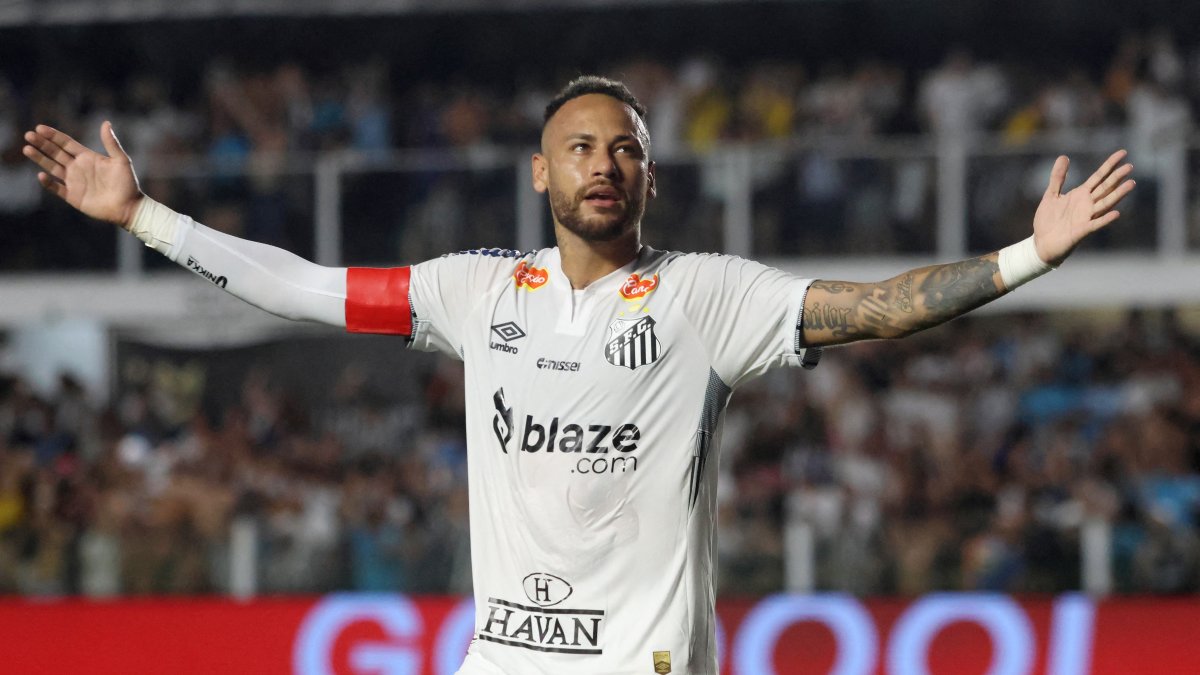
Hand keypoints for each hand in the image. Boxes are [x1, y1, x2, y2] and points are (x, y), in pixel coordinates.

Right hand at [23, 121, 143, 229]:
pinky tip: (42, 175)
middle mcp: (77, 167)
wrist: (129, 207)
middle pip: (55, 153)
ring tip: (27, 149)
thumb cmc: (128, 183)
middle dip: (42, 144)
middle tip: (28, 135)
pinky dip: (48, 183)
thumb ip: (111, 143)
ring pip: (52, 168)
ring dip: (39, 159)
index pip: (66, 143)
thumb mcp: (121, 160)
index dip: (53, 135)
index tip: (40, 127)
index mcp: (87, 157)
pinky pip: (56, 188)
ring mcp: (74, 182)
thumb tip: (106, 122)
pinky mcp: (73, 196)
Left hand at [1032, 150, 1134, 264]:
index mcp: (1081, 194)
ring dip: (1118, 194)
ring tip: (1131, 184)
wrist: (1041, 244)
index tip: (1123, 153)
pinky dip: (1105, 219)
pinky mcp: (1082, 231)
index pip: (1099, 176)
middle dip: (1117, 177)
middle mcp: (1087, 204)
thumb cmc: (1048, 221)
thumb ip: (1057, 177)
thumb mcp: (1051, 195)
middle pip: (1105, 188)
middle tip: (1130, 166)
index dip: (1110, 165)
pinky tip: (1116, 213)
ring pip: (1105, 203)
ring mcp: (1086, 217)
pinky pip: (1096, 224)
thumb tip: (1064, 157)